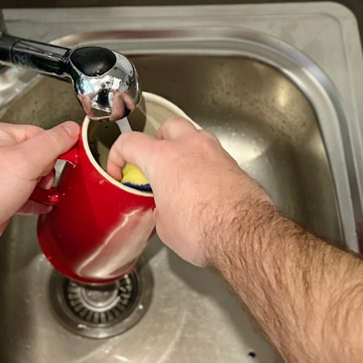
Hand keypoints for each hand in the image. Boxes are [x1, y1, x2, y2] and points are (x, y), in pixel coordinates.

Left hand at [0, 121, 79, 250]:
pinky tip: (43, 205)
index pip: (42, 134)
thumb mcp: (26, 160)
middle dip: (49, 171)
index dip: (58, 148)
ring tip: (50, 195)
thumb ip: (52, 143)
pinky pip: (24, 195)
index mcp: (3, 136)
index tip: (70, 159)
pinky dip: (36, 200)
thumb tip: (72, 129)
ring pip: (32, 178)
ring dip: (44, 188)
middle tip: (49, 180)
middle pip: (38, 157)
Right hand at [106, 117, 271, 265]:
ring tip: (179, 172)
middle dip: (157, 140)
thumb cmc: (203, 229)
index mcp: (163, 158)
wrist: (244, 235)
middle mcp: (190, 147)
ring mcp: (215, 152)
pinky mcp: (234, 165)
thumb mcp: (164, 225)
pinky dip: (204, 164)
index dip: (118, 156)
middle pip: (168, 127)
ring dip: (184, 149)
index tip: (119, 169)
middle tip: (153, 161)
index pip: (130, 143)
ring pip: (195, 137)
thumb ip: (159, 207)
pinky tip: (201, 185)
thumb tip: (164, 209)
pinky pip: (213, 155)